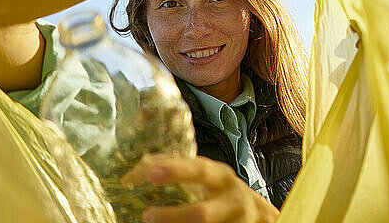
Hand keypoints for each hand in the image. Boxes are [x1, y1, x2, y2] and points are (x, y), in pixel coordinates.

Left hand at [121, 154, 278, 222]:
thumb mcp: (207, 174)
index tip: (152, 172)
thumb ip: (177, 171)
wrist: (256, 213)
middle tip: (147, 215)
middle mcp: (230, 201)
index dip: (176, 171)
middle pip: (202, 214)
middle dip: (173, 217)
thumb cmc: (221, 189)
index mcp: (221, 177)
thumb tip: (132, 175)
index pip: (199, 171)